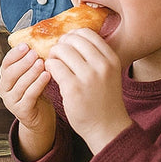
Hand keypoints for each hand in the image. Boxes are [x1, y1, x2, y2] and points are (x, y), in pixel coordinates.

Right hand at [0, 44, 52, 128]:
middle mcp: (4, 90)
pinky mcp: (21, 111)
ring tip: (42, 63)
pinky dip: (38, 84)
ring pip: (20, 84)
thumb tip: (39, 45)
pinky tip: (47, 76)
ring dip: (32, 72)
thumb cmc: (37, 95)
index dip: (15, 54)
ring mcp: (11, 102)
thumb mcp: (31, 78)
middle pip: (10, 73)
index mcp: (4, 79)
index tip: (26, 45)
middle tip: (35, 53)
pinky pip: (29, 95)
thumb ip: (30, 65)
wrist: (41, 119)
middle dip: (23, 62)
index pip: (6, 63)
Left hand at [45, 30, 130, 153]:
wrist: (107, 128)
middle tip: (59, 58)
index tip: (69, 48)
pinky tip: (52, 76)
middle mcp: (102, 65)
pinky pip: (53, 65)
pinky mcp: (73, 87)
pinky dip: (49, 67)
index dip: (72, 37)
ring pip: (61, 50)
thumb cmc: (103, 99)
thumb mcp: (107, 73)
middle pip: (71, 39)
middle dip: (61, 45)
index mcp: (111, 59)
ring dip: (53, 56)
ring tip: (55, 67)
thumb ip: (94, 56)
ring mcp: (88, 76)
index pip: (86, 33)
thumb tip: (70, 36)